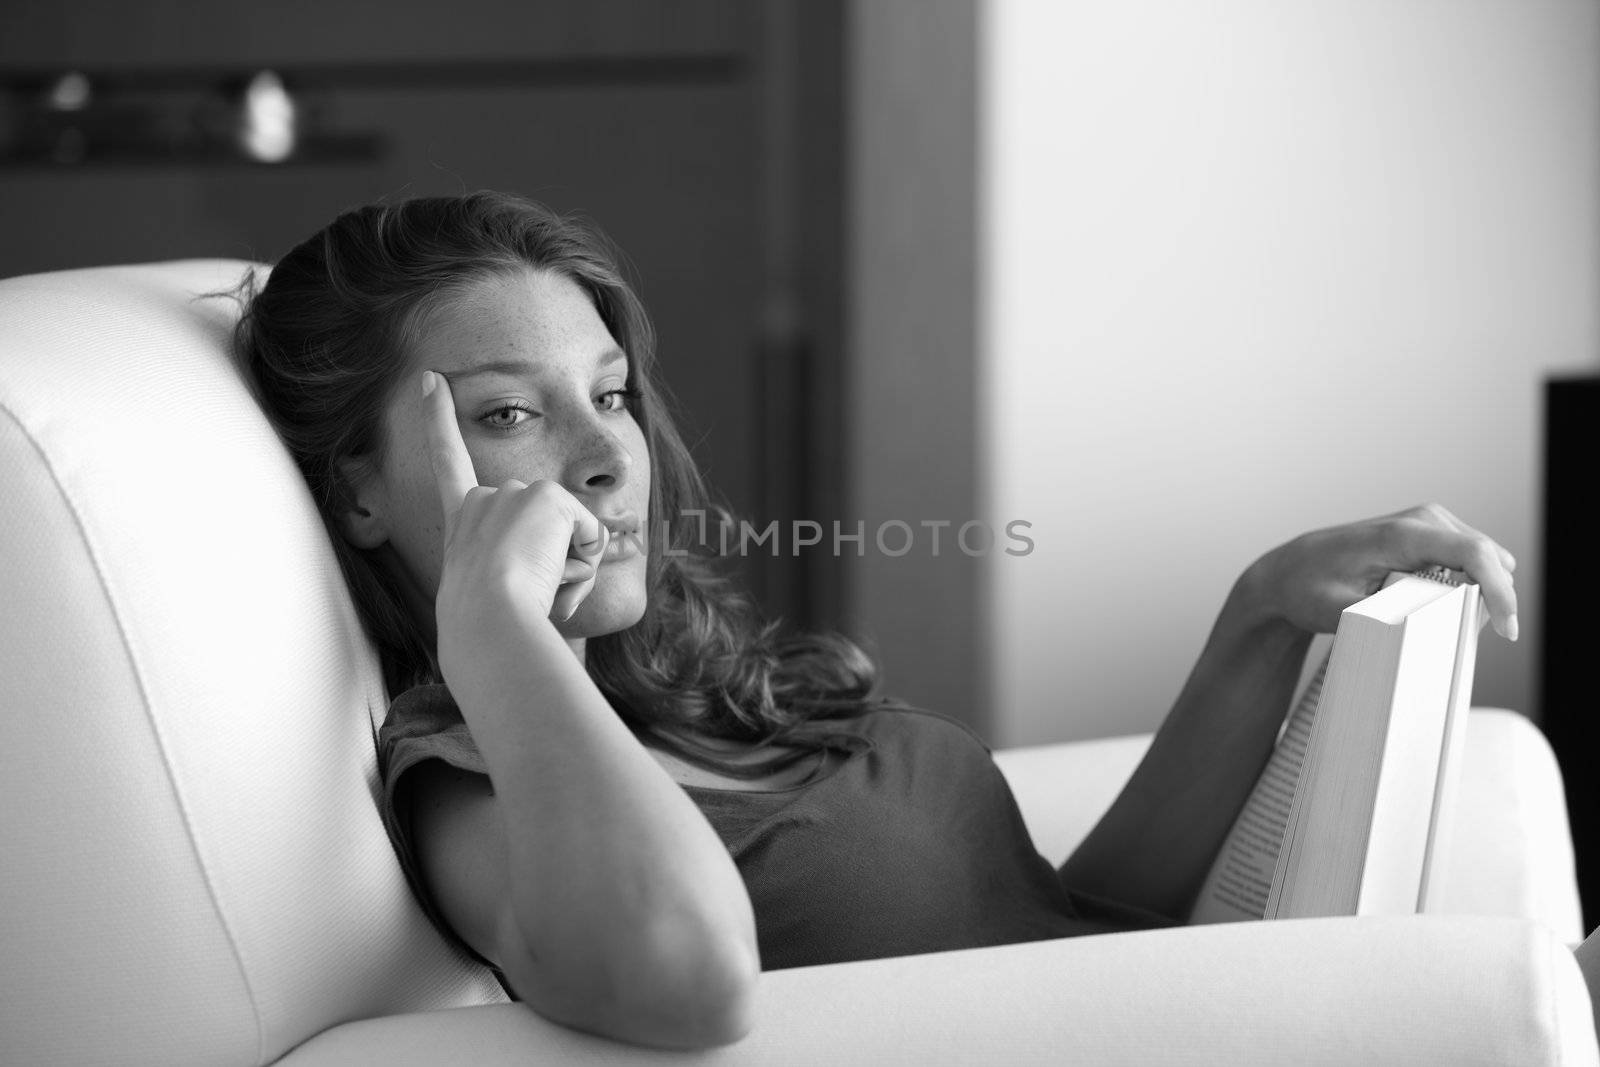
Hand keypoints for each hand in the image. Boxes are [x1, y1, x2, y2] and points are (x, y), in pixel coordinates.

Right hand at [421, 369, 609, 661]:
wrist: (487, 623)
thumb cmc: (491, 630)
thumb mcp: (502, 601)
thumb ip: (529, 574)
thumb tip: (574, 569)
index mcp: (462, 522)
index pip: (448, 462)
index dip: (436, 417)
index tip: (430, 378)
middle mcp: (484, 500)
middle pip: (548, 523)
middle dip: (553, 559)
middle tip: (521, 592)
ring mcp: (516, 494)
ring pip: (572, 533)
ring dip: (569, 567)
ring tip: (534, 587)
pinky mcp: (548, 498)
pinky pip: (592, 536)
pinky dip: (584, 563)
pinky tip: (552, 574)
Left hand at [1242, 503, 1517, 640]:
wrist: (1288, 572)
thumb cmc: (1307, 589)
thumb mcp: (1338, 611)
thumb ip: (1383, 619)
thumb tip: (1421, 629)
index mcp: (1401, 534)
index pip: (1474, 554)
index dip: (1500, 592)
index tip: (1508, 630)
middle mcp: (1421, 519)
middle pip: (1488, 556)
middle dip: (1492, 597)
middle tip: (1464, 634)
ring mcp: (1427, 520)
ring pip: (1485, 557)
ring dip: (1479, 590)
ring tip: (1443, 619)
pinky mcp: (1429, 530)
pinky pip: (1470, 558)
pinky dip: (1468, 582)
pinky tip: (1441, 603)